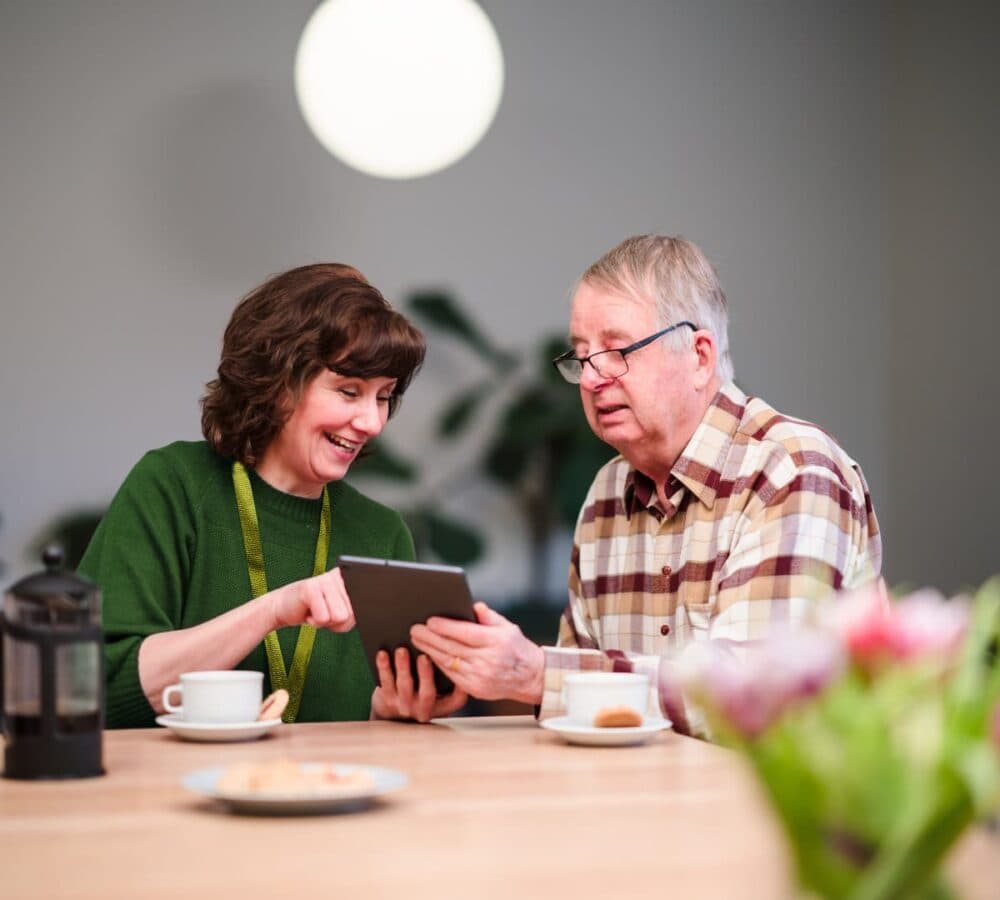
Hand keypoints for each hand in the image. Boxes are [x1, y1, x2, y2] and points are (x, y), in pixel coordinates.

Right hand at [268, 567, 355, 632]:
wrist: (284, 607)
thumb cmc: (316, 611)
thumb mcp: (340, 613)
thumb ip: (353, 614)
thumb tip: (352, 615)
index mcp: (350, 579)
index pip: (366, 605)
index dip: (352, 617)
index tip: (340, 611)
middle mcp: (339, 576)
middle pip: (352, 614)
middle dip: (337, 622)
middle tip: (324, 612)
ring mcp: (324, 580)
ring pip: (340, 617)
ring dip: (326, 622)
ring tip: (317, 611)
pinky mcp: (310, 588)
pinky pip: (323, 619)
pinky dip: (315, 622)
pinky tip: (308, 611)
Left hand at [370, 647, 467, 722]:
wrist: (393, 713)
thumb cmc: (422, 692)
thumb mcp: (441, 691)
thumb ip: (448, 676)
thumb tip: (453, 648)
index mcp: (442, 706)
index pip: (456, 700)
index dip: (461, 687)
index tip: (457, 667)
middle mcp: (424, 709)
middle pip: (427, 693)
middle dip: (426, 674)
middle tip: (424, 656)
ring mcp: (405, 706)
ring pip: (404, 686)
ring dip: (403, 667)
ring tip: (401, 651)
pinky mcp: (387, 701)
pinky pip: (385, 683)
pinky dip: (384, 668)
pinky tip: (383, 654)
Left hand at [410, 602, 544, 704]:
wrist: (530, 677)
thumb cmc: (517, 647)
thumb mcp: (507, 627)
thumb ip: (488, 616)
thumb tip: (472, 606)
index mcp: (496, 642)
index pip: (465, 633)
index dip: (445, 627)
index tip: (429, 621)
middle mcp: (488, 660)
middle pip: (452, 647)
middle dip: (430, 638)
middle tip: (415, 629)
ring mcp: (480, 677)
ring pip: (448, 662)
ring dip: (429, 651)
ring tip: (417, 640)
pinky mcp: (475, 689)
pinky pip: (451, 675)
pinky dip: (438, 664)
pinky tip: (429, 655)